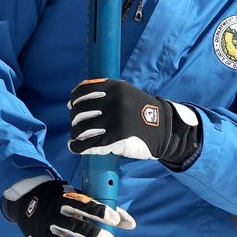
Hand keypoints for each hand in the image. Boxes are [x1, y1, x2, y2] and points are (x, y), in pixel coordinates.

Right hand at [0, 179, 136, 236]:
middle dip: (93, 235)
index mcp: (67, 200)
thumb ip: (106, 211)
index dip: (100, 212)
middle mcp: (55, 215)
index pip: (85, 205)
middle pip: (74, 226)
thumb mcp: (80, 199)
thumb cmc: (64, 202)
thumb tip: (131, 224)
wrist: (28, 201)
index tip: (114, 221)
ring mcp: (46, 230)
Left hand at [68, 78, 201, 169]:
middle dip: (75, 119)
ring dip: (76, 134)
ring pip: (82, 128)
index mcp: (115, 88)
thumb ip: (108, 93)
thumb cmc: (143, 112)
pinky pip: (89, 143)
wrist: (164, 128)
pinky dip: (78, 147)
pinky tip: (75, 147)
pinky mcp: (115, 138)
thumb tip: (80, 98)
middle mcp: (113, 102)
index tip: (72, 105)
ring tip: (76, 137)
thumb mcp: (128, 93)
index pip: (84, 90)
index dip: (75, 99)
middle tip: (77, 124)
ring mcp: (114, 121)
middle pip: (81, 111)